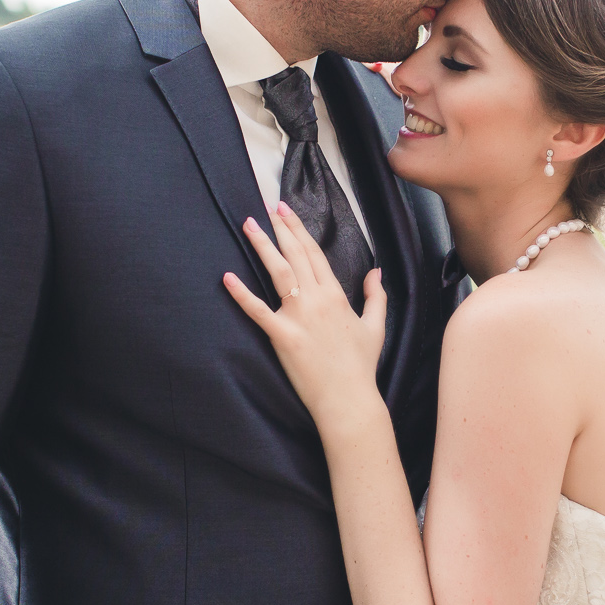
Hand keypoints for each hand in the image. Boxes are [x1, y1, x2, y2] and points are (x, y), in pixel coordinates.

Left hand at [223, 202, 387, 426]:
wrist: (348, 398)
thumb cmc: (360, 366)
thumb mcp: (375, 326)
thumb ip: (375, 296)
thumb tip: (376, 272)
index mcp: (336, 295)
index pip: (314, 253)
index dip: (299, 229)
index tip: (286, 211)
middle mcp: (316, 299)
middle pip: (295, 255)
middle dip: (280, 228)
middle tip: (267, 206)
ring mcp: (298, 316)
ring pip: (278, 272)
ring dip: (262, 246)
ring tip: (248, 225)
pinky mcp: (282, 336)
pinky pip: (257, 311)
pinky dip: (241, 294)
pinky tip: (227, 277)